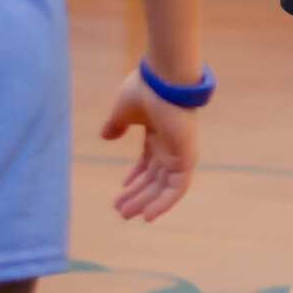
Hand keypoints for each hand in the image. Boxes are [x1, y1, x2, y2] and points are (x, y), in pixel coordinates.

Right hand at [98, 71, 198, 221]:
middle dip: (138, 194)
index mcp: (159, 134)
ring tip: (127, 215)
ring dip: (146, 202)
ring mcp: (180, 151)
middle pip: (155, 178)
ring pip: (164, 186)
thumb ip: (116, 124)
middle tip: (120, 210)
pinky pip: (178, 187)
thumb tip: (106, 136)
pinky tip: (148, 215)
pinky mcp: (186, 157)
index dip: (136, 177)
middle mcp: (171, 145)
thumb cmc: (146, 88)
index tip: (122, 188)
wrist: (164, 78)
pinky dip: (165, 202)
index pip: (150, 162)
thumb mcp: (124, 111)